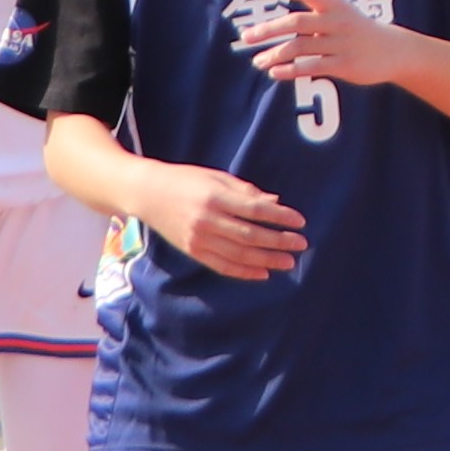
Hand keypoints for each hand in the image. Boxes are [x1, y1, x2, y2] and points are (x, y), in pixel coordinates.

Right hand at [136, 161, 306, 282]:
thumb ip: (244, 190)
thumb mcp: (215, 176)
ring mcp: (199, 239)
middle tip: (301, 244)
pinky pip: (222, 266)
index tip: (300, 221)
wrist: (148, 194)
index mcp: (215, 197)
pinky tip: (262, 273)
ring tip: (288, 262)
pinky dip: (244, 271)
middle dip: (278, 241)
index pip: (254, 209)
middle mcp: (207, 220)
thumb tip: (275, 202)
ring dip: (266, 259)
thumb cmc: (185, 180)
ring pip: (239, 254)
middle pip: (250, 235)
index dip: (279, 217)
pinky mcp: (193, 252)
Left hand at [242, 0, 412, 93]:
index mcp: (334, 4)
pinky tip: (275, 73)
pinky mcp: (344, 65)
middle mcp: (336, 20)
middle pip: (298, 22)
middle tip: (246, 37)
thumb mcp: (340, 5)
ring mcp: (340, 43)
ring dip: (275, 54)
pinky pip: (312, 67)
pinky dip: (291, 70)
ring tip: (257, 61)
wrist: (392, 50)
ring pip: (301, 47)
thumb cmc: (358, 26)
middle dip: (270, 29)